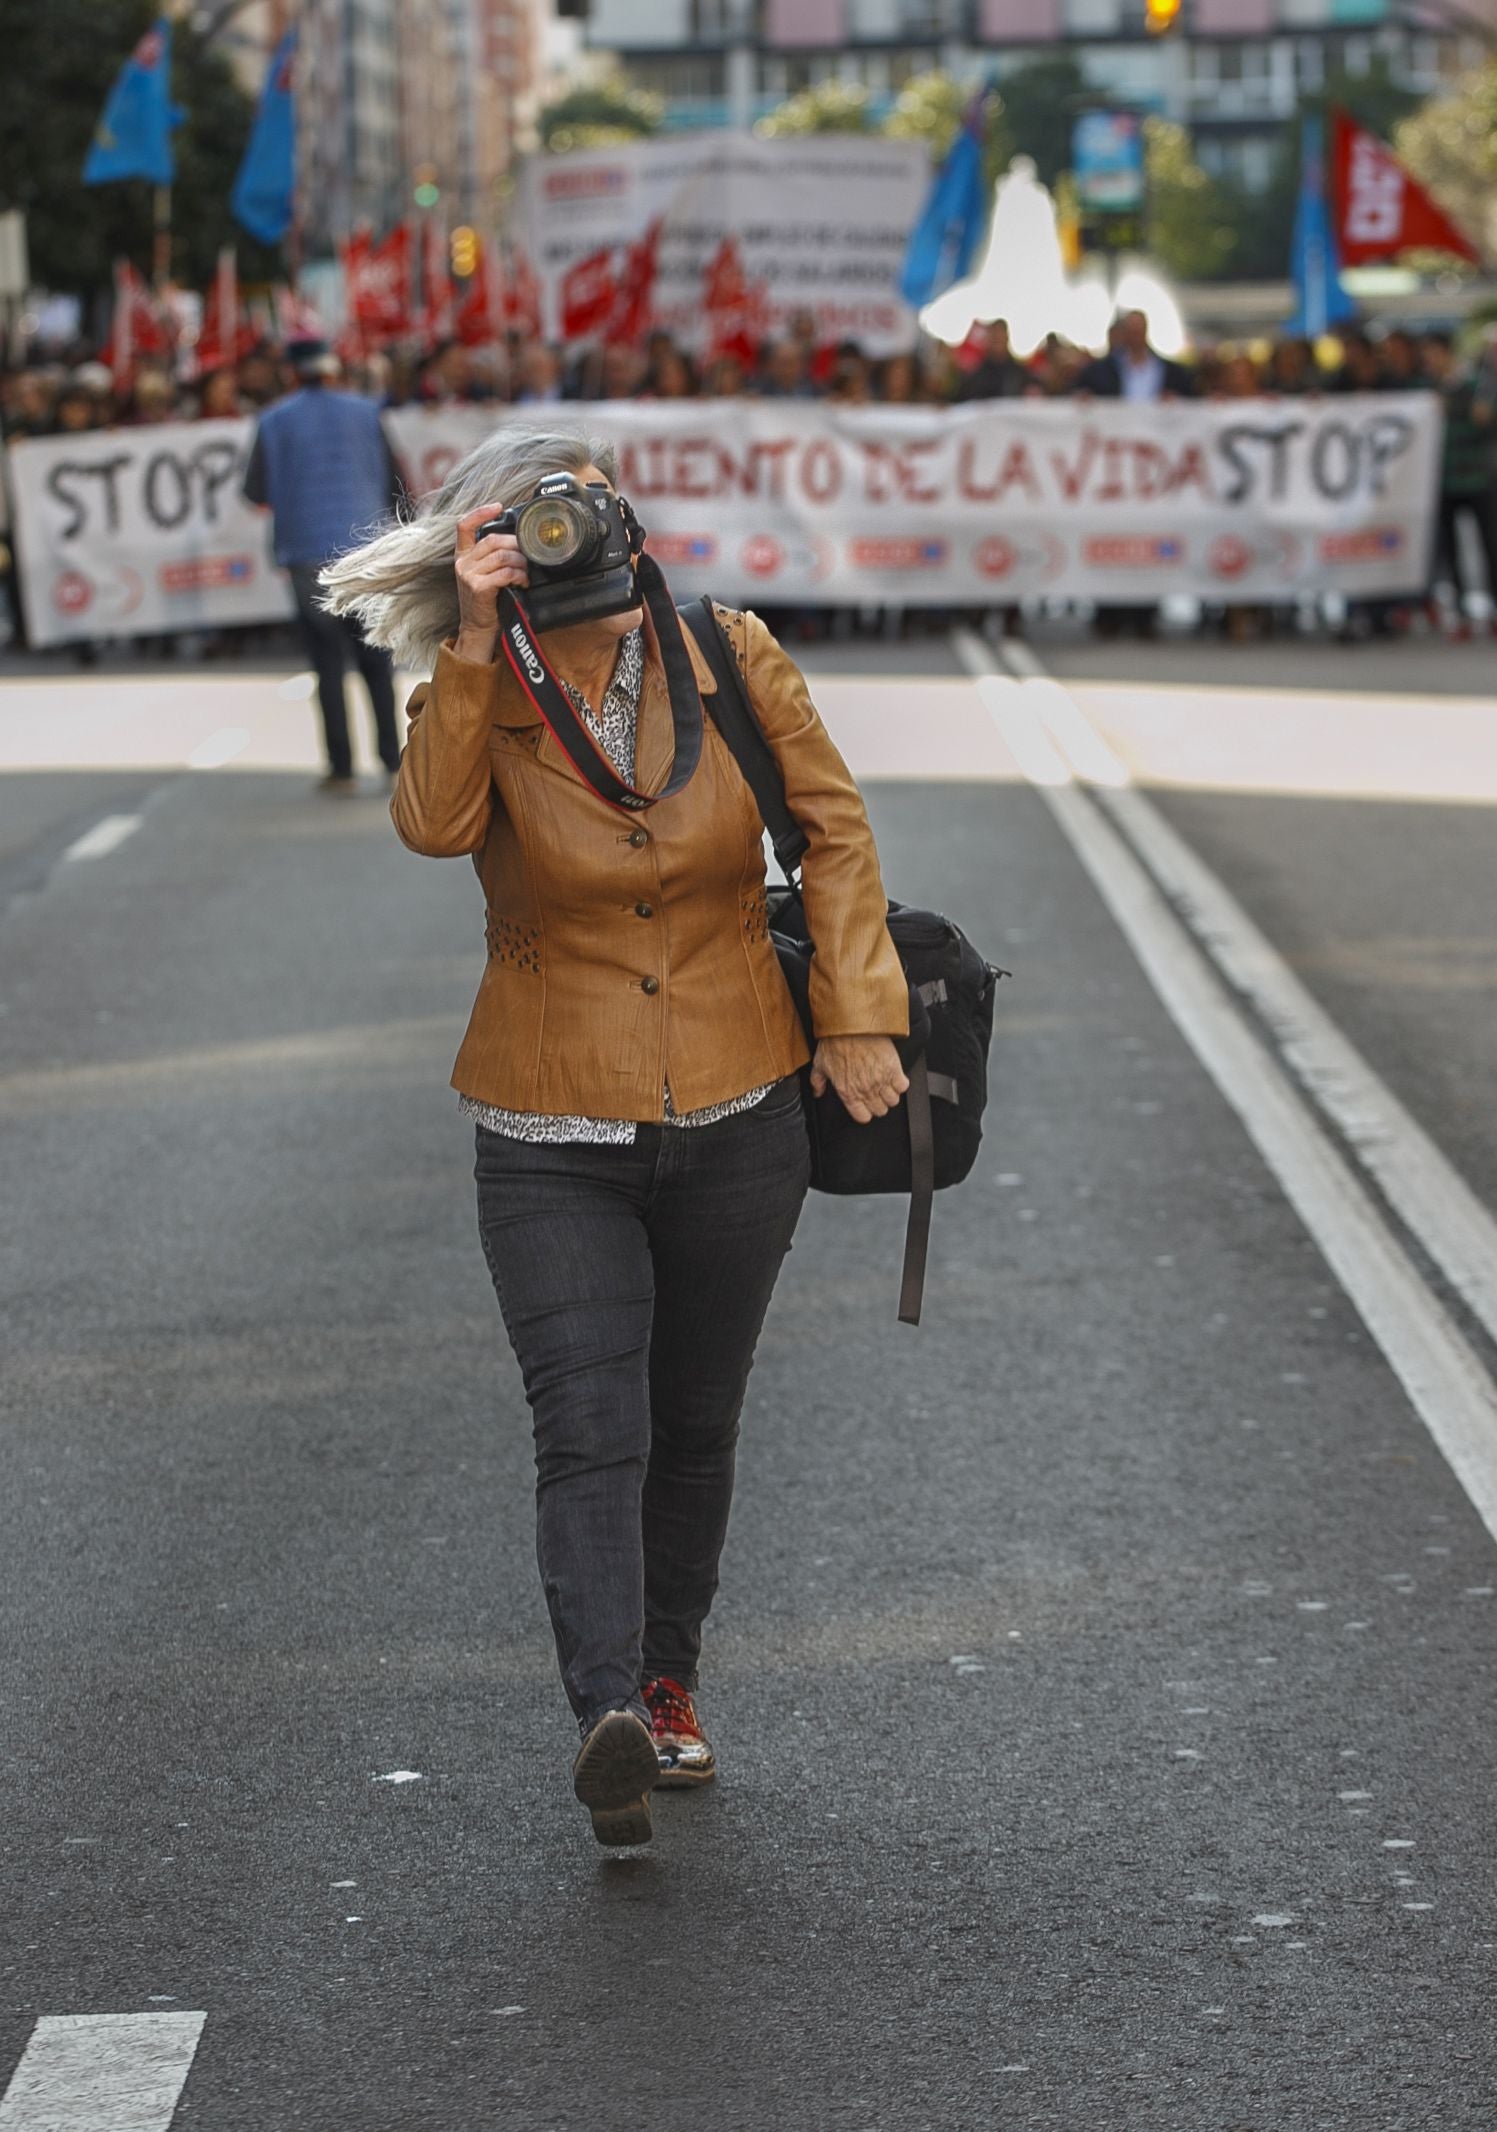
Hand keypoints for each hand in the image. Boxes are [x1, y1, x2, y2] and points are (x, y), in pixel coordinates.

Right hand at [453, 503, 528, 660]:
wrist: (478, 628)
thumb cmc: (486, 602)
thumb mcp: (483, 575)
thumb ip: (492, 557)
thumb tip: (518, 544)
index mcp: (462, 556)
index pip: (464, 526)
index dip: (480, 513)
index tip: (498, 506)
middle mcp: (462, 563)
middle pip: (492, 540)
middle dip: (515, 544)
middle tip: (527, 554)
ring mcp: (468, 574)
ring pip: (501, 556)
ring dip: (520, 562)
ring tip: (526, 571)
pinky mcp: (478, 587)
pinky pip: (504, 573)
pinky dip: (518, 576)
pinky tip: (522, 582)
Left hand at [810, 1035, 908, 1124]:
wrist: (851, 1025)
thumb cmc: (835, 1042)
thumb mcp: (820, 1064)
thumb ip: (817, 1082)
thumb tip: (817, 1092)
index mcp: (848, 1092)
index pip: (863, 1117)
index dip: (865, 1112)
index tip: (865, 1105)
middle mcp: (866, 1090)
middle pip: (880, 1110)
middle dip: (878, 1104)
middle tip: (876, 1093)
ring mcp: (881, 1081)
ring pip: (893, 1101)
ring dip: (890, 1094)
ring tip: (885, 1085)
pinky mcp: (894, 1069)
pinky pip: (903, 1086)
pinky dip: (900, 1083)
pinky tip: (894, 1076)